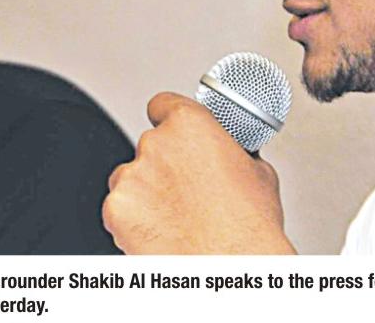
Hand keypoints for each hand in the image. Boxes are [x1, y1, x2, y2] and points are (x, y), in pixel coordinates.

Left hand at [102, 92, 295, 253]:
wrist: (231, 270)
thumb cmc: (248, 229)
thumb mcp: (259, 175)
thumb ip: (234, 153)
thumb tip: (235, 156)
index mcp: (189, 126)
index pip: (163, 105)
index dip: (168, 120)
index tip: (172, 132)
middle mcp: (155, 144)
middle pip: (149, 147)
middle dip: (163, 167)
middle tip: (186, 194)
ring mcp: (131, 177)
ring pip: (131, 179)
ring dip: (146, 193)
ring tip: (176, 220)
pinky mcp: (116, 210)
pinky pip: (120, 210)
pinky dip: (133, 221)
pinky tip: (161, 234)